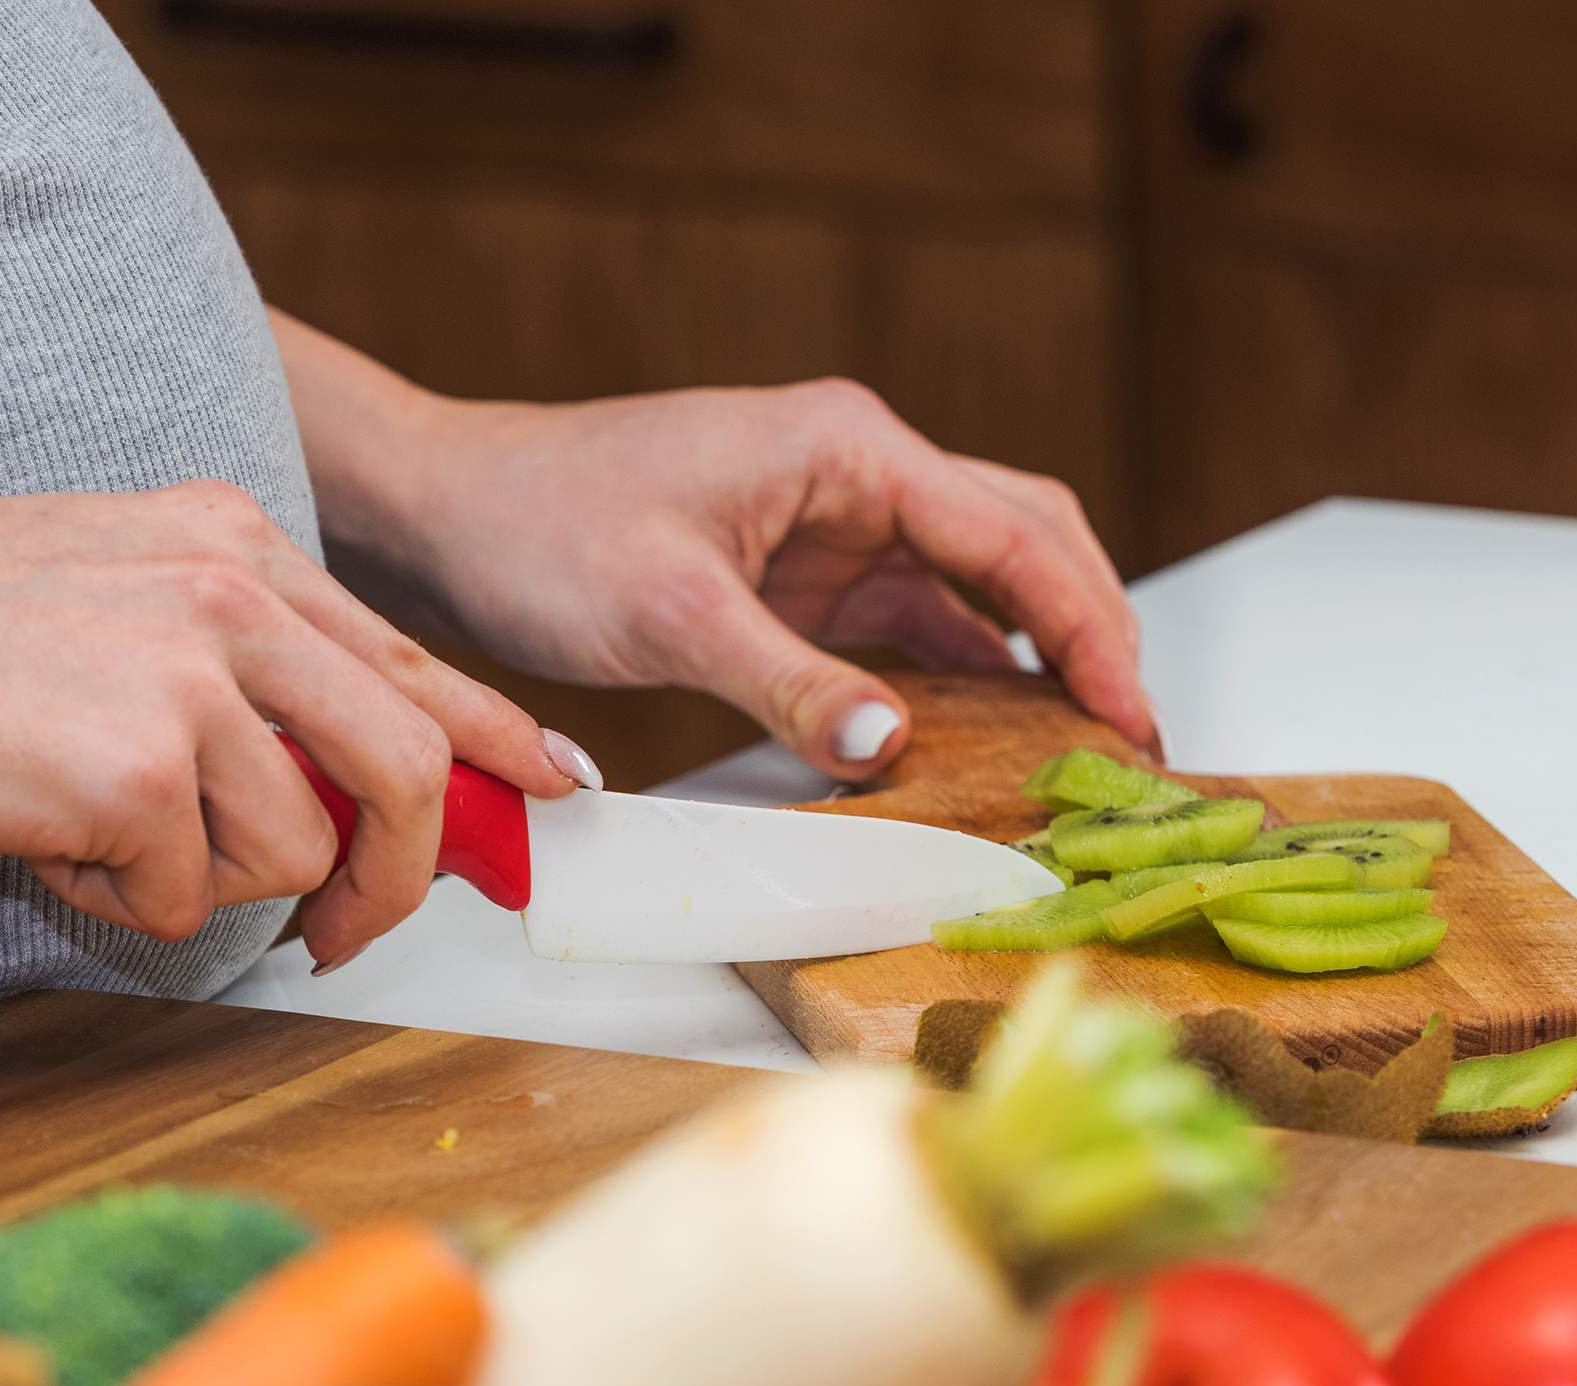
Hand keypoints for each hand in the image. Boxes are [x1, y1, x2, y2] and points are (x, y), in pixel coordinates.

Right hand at [0, 482, 580, 960]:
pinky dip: (116, 902)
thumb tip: (339, 761)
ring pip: (294, 850)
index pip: (411, 654)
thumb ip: (232, 646)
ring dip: (201, 883)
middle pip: (409, 767)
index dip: (494, 739)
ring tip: (88, 832)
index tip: (550, 788)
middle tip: (346, 938)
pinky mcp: (136, 768)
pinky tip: (37, 839)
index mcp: (233, 540)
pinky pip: (186, 897)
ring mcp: (190, 675)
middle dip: (397, 879)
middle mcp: (233, 591)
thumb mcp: (107, 580)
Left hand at [280, 313, 1156, 780]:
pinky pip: (912, 618)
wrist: (446, 509)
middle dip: (1089, 631)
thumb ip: (791, 680)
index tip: (1129, 715)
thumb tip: (896, 741)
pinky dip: (961, 671)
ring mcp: (834, 518)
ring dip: (1035, 654)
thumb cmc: (541, 528)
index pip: (1012, 537)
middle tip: (1130, 737)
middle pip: (1023, 540)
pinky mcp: (803, 570)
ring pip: (979, 581)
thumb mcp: (672, 612)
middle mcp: (858, 470)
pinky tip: (987, 734)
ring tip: (1084, 746)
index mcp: (849, 448)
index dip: (1087, 628)